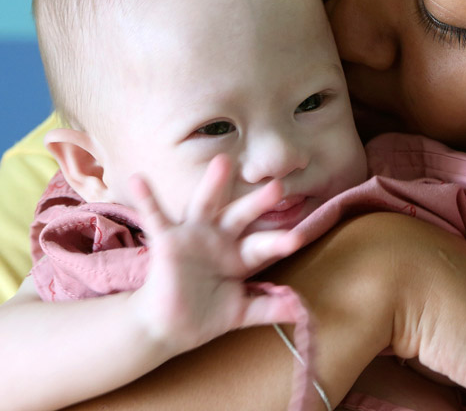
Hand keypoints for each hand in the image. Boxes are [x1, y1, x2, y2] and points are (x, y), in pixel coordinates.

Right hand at [129, 154, 301, 353]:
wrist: (168, 328)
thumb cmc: (205, 314)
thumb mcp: (240, 311)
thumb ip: (268, 308)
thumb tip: (301, 311)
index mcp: (239, 255)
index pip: (263, 245)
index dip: (278, 242)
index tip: (297, 238)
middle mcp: (219, 239)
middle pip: (241, 216)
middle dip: (257, 202)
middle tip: (277, 186)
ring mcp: (193, 236)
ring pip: (206, 205)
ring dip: (214, 184)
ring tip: (224, 162)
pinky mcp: (167, 241)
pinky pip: (156, 217)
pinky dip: (148, 199)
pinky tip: (139, 179)